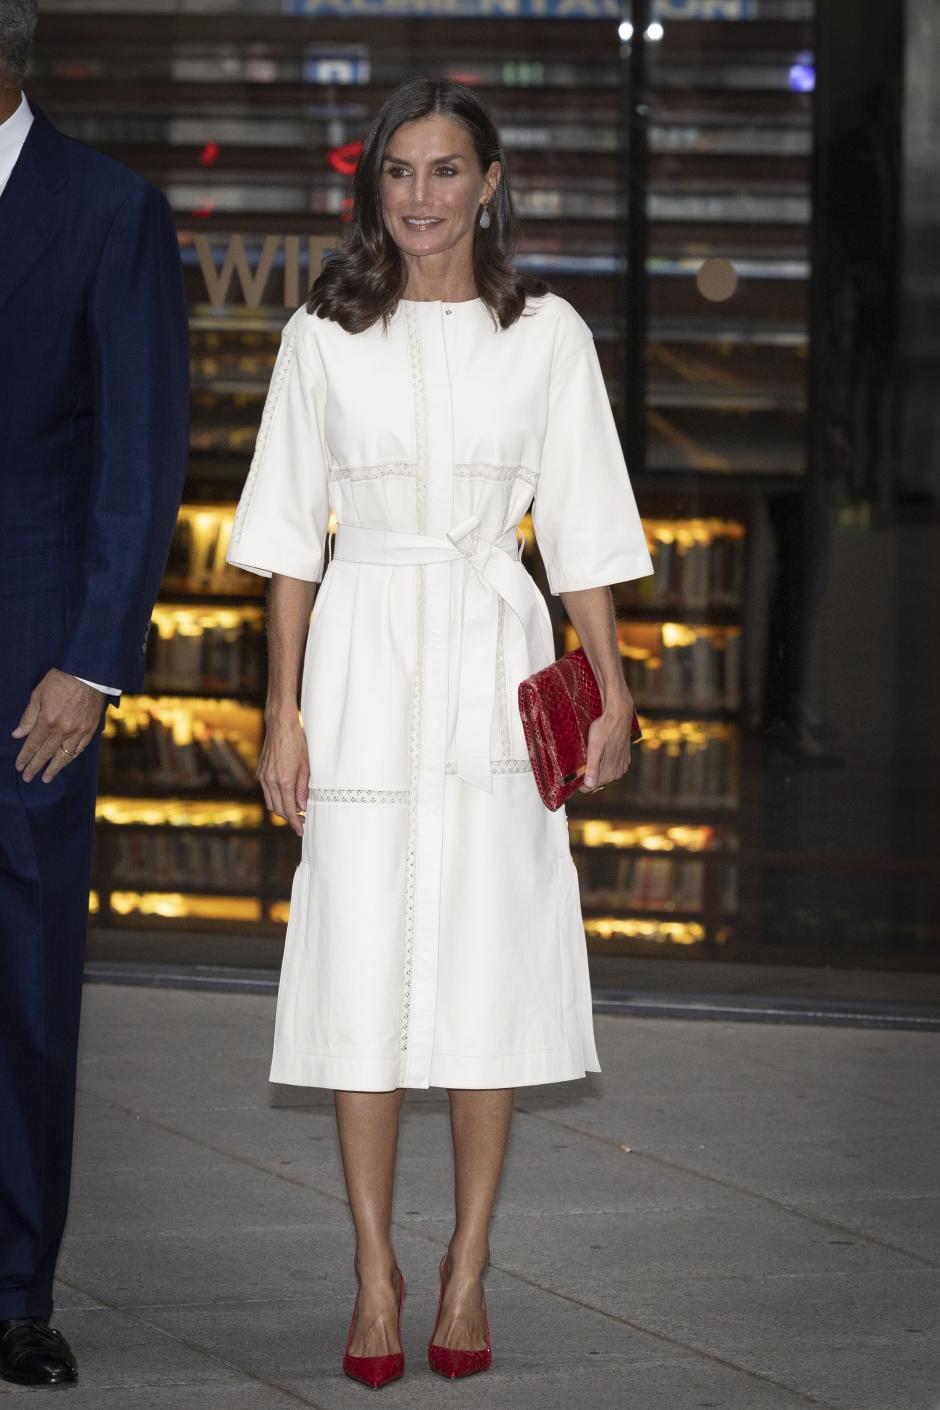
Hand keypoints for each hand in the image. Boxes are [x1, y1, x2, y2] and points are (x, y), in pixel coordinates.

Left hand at [13, 669, 106, 783]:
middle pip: (47, 753)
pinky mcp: (90, 729)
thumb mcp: (38, 694)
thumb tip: (18, 734)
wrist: (89, 673)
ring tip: (46, 778)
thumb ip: (28, 716)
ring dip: (54, 768)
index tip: (19, 767)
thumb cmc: (61, 680)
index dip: (25, 757)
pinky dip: (71, 757)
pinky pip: (80, 748)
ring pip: (64, 755)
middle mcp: (63, 730)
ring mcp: (79, 731)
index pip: (33, 744)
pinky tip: (65, 762)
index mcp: (48, 720)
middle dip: (35, 767)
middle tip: (28, 778)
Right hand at [258, 711, 309, 836]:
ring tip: (295, 810)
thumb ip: (303, 789)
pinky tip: (286, 796)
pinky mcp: (261, 772)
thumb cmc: (297, 743)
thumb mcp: (306, 767)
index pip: (289, 810)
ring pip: (271, 803)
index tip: (301, 830)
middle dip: (289, 818)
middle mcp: (270, 781)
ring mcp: (263, 777)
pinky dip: (276, 798)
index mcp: (284, 781)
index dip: (295, 823)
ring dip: (282, 809)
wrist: (280, 726)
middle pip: (278, 810)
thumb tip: (302, 807)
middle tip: (302, 821)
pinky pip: (267, 792)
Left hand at [579, 691, 635, 793]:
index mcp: (610, 772)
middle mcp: (618, 773)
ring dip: (594, 768)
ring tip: (588, 755)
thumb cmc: (605, 729)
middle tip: (579, 761)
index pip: (589, 787)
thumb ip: (592, 767)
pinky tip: (598, 753)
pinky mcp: (624, 759)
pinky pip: (610, 767)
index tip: (572, 772)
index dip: (579, 781)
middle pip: (596, 781)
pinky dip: (603, 763)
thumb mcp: (595, 747)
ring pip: (603, 774)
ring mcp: (622, 766)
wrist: (619, 714)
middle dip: (587, 774)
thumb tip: (590, 784)